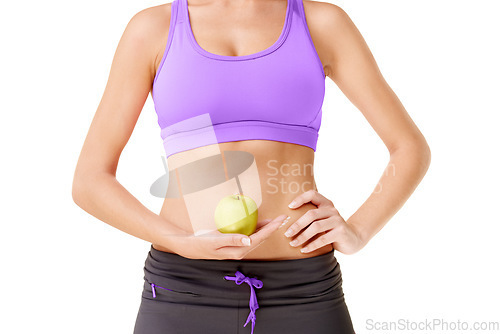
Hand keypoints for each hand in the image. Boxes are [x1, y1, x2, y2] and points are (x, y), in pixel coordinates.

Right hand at [174, 214, 288, 259]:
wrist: (191, 246)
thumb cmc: (201, 243)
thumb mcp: (214, 241)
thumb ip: (231, 240)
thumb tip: (249, 239)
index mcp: (238, 251)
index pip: (259, 238)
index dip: (271, 229)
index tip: (280, 220)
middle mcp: (241, 250)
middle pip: (262, 238)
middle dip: (274, 228)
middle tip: (284, 217)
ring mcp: (239, 247)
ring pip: (258, 237)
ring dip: (268, 228)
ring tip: (277, 220)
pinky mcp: (236, 243)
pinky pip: (251, 235)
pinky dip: (258, 228)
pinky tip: (262, 222)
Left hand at [284, 190, 364, 254]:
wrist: (353, 239)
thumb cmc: (331, 229)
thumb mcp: (323, 219)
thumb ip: (311, 217)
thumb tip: (286, 220)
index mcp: (326, 204)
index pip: (312, 195)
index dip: (300, 199)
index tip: (289, 207)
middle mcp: (332, 210)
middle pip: (311, 214)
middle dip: (297, 224)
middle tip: (287, 233)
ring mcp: (337, 220)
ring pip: (316, 227)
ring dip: (302, 236)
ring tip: (293, 243)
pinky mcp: (341, 232)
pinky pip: (323, 239)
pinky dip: (312, 245)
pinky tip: (304, 250)